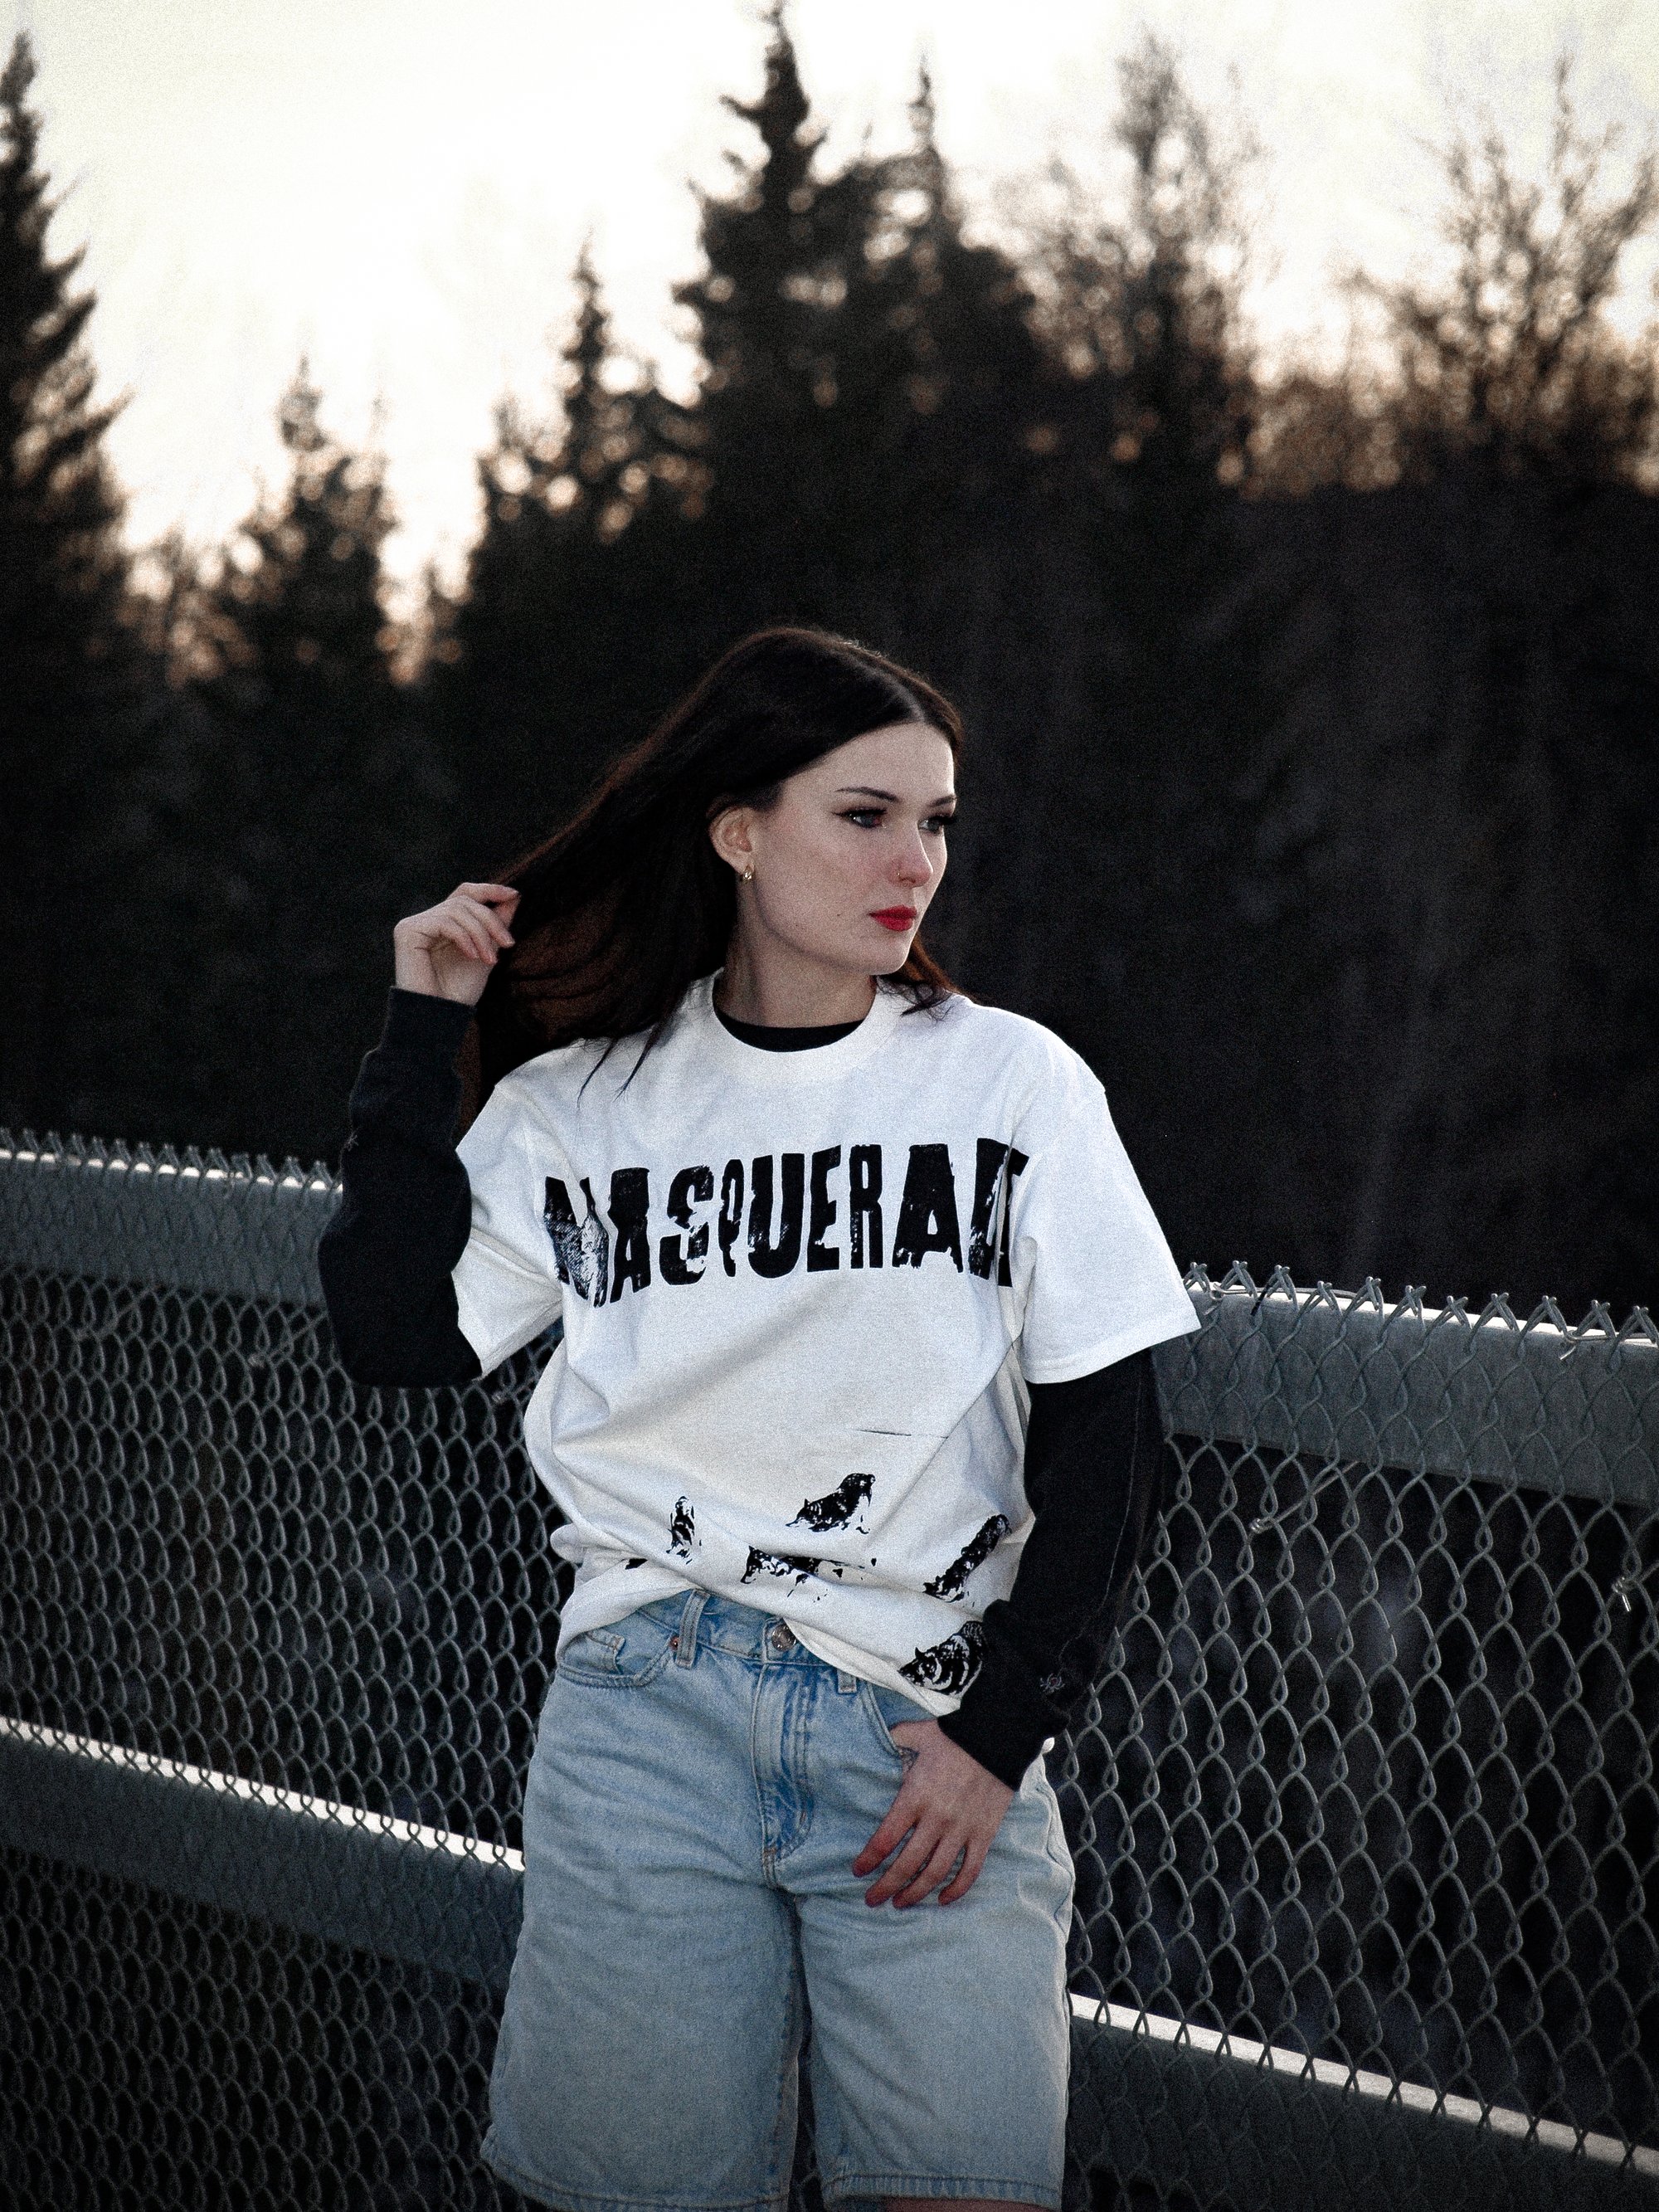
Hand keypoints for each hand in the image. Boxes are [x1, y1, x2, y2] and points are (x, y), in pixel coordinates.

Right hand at [392, 882, 519, 1006]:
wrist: (440, 1017)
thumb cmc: (459, 991)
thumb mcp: (486, 953)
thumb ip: (496, 925)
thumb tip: (514, 896)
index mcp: (443, 923)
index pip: (465, 893)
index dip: (488, 889)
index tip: (514, 894)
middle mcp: (426, 919)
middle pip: (464, 900)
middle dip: (490, 920)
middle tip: (508, 944)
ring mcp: (414, 924)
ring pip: (457, 910)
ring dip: (481, 934)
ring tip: (491, 960)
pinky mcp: (407, 931)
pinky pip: (444, 922)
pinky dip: (464, 937)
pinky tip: (472, 956)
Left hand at [852, 1718, 1014, 1906]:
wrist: (997, 1736)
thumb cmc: (954, 1735)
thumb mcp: (917, 1733)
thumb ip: (896, 1737)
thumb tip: (879, 1734)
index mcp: (915, 1797)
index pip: (885, 1838)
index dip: (869, 1860)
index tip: (858, 1871)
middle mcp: (936, 1819)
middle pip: (906, 1865)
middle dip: (885, 1886)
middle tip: (872, 1900)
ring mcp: (961, 1830)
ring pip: (935, 1874)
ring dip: (915, 1893)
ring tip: (900, 1903)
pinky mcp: (983, 1835)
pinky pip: (969, 1871)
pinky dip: (956, 1890)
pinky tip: (942, 1899)